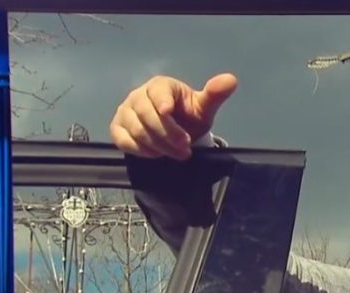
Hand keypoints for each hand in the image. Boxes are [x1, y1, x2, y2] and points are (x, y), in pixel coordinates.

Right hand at [110, 73, 238, 159]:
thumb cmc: (189, 116)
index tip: (168, 112)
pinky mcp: (118, 128)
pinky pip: (123, 140)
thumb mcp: (204, 107)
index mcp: (160, 86)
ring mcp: (125, 112)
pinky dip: (141, 150)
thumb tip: (231, 80)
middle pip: (146, 114)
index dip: (162, 102)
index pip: (157, 91)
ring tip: (177, 154)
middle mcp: (138, 95)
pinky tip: (156, 154)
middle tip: (186, 149)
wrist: (177, 132)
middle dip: (168, 134)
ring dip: (159, 146)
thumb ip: (215, 94)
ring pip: (137, 130)